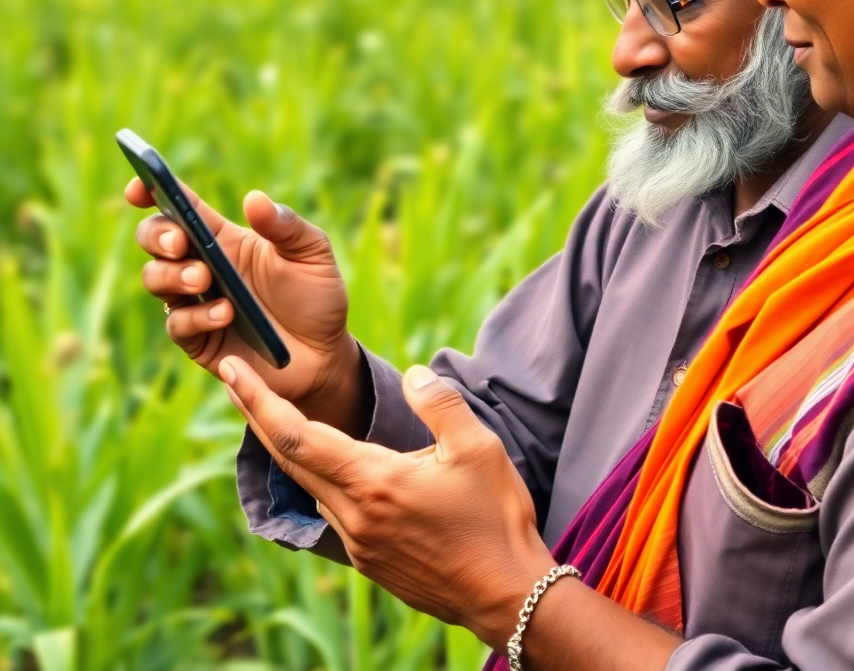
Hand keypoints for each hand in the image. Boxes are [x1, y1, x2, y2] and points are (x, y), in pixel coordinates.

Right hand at [126, 179, 367, 432]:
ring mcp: (197, 302)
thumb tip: (254, 199)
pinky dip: (197, 316)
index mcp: (225, 237)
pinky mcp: (199, 339)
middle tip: (180, 242)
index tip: (139, 187)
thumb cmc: (317, 295)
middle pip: (155, 240)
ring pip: (156, 279)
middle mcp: (203, 265)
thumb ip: (286, 226)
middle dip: (157, 236)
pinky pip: (178, 324)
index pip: (180, 207)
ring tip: (204, 279)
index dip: (152, 190)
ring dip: (173, 275)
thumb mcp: (313, 253)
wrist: (325, 352)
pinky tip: (225, 313)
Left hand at [219, 356, 554, 649]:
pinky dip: (318, 479)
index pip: (296, 436)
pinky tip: (331, 466)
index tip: (232, 371)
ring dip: (287, 449)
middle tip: (235, 380)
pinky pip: (332, 511)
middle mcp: (354, 516)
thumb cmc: (495, 518)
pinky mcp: (369, 562)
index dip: (258, 401)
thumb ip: (439, 403)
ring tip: (276, 415)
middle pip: (287, 460)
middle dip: (256, 416)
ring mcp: (358, 545)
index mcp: (374, 482)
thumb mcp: (478, 447)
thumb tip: (413, 372)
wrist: (507, 595)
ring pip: (309, 487)